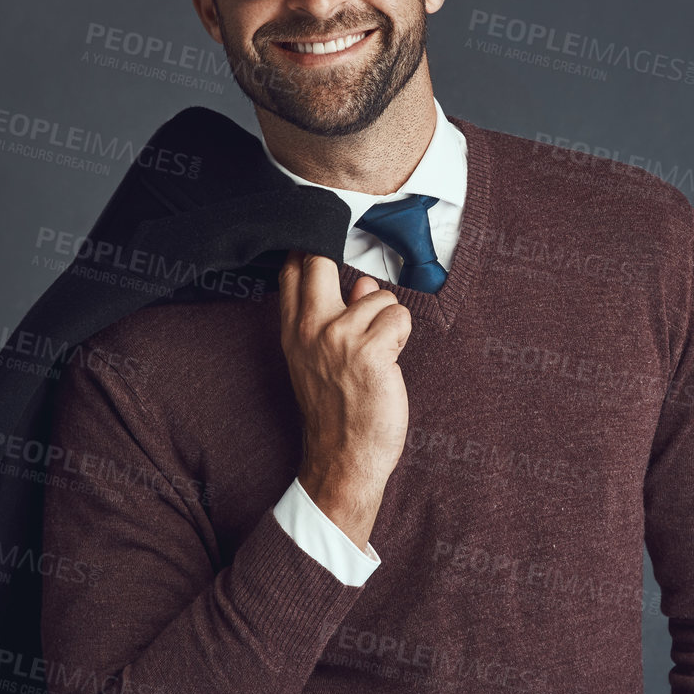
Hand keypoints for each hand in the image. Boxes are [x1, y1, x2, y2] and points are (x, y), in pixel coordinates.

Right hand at [277, 249, 411, 552]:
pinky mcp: (369, 351)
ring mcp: (338, 338)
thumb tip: (364, 283)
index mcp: (292, 330)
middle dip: (341, 264)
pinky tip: (390, 363)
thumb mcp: (323, 359)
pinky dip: (401, 337)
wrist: (344, 459)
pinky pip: (398, 317)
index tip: (324, 235)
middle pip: (319, 260)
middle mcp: (309, 328)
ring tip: (379, 355)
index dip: (309, 244)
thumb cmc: (339, 409)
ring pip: (378, 295)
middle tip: (358, 292)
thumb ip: (338, 317)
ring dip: (388, 321)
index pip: (292, 268)